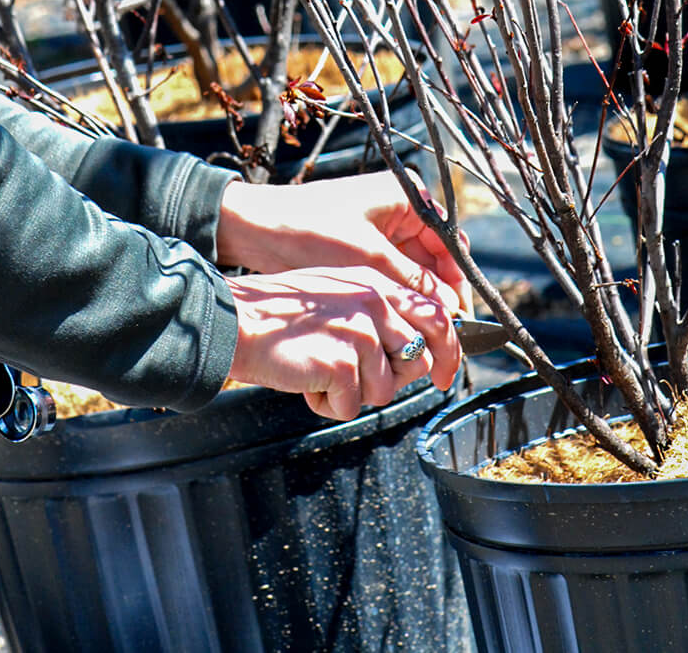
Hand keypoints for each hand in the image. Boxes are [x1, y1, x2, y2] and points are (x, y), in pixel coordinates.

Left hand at [217, 170, 471, 313]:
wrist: (255, 227)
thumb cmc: (310, 231)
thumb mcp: (370, 259)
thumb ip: (414, 282)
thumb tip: (450, 309)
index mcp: (407, 196)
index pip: (449, 244)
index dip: (458, 285)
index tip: (461, 322)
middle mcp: (399, 207)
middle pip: (434, 259)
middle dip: (438, 298)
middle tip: (444, 339)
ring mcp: (381, 226)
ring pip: (413, 270)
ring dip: (417, 301)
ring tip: (421, 337)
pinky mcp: (362, 245)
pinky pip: (392, 273)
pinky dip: (397, 297)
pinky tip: (399, 325)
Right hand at [227, 265, 460, 419]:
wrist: (238, 321)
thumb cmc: (283, 315)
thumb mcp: (340, 294)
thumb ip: (380, 312)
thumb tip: (414, 351)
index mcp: (377, 283)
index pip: (437, 317)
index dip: (449, 352)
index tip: (446, 376)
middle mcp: (375, 304)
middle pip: (419, 360)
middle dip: (395, 380)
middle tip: (360, 380)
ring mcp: (361, 333)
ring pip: (385, 389)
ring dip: (354, 392)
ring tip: (321, 372)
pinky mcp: (343, 364)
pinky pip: (352, 405)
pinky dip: (328, 404)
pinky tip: (307, 381)